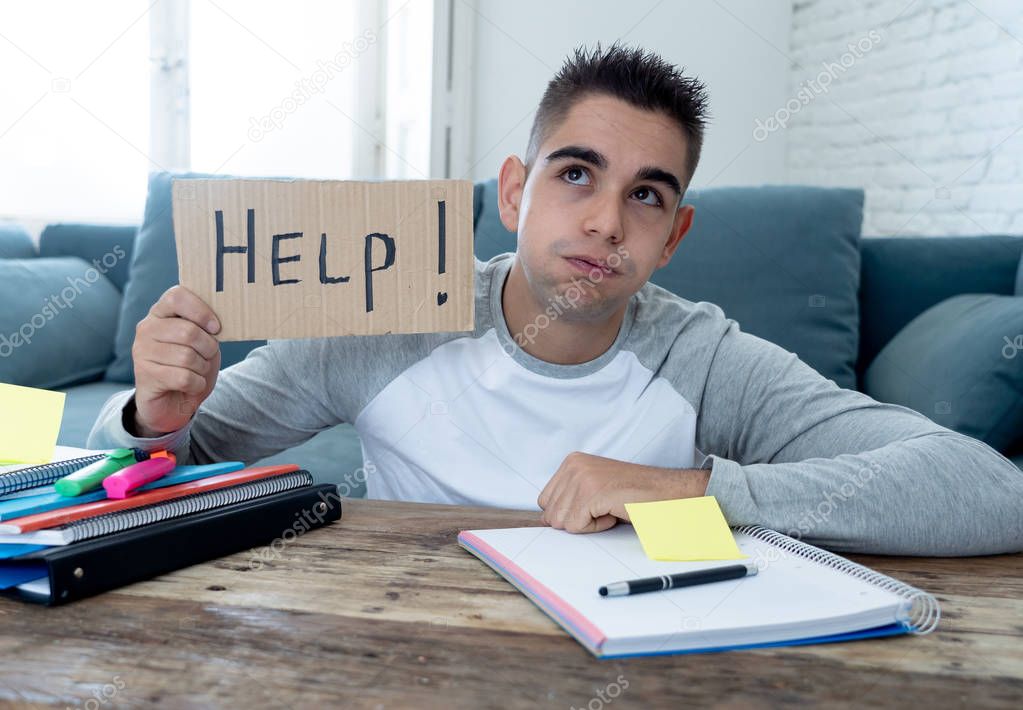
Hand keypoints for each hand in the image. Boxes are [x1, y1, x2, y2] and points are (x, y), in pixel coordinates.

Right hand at [131, 285, 221, 436]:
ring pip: (187, 357)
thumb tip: (216, 323)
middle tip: (207, 356)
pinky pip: (184, 378)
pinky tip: (191, 385)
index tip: (216, 328)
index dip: (201, 311)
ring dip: (202, 368)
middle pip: (188, 331)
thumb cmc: (192, 366)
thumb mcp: (203, 342)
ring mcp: (142, 352)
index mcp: (161, 312)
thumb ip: (206, 327)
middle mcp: (147, 328)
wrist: (173, 402)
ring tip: (196, 371)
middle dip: (208, 348)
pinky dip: (197, 384)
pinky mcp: (144, 375)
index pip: (177, 296)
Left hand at [537, 452, 710, 532]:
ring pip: (562, 523)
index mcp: (571, 462)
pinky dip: (597, 527)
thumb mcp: (593, 490)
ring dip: (588, 524)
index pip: (545, 502)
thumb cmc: (633, 495)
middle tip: (604, 507)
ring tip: (609, 508)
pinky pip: (576, 526)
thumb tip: (543, 521)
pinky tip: (613, 512)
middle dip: (576, 520)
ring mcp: (582, 477)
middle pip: (550, 514)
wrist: (666, 492)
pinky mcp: (591, 493)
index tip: (594, 505)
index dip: (569, 514)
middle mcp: (573, 465)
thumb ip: (568, 499)